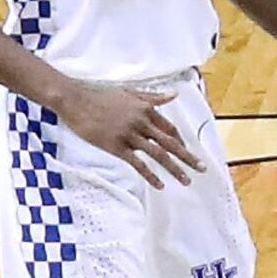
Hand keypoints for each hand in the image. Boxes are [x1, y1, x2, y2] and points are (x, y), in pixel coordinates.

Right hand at [58, 80, 198, 187]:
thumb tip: (173, 95)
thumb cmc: (100, 94)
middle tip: (202, 169)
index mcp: (146, 109)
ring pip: (158, 154)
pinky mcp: (115, 146)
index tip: (187, 152)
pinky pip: (137, 163)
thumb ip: (153, 98)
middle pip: (170, 143)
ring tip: (186, 180)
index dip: (181, 142)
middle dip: (187, 157)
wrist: (75, 99)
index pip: (170, 129)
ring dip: (174, 168)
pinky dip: (150, 175)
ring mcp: (129, 135)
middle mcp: (142, 122)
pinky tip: (159, 185)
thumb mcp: (130, 92)